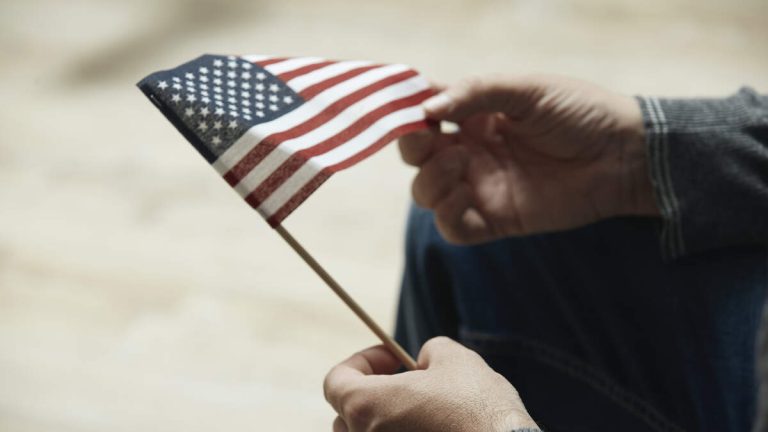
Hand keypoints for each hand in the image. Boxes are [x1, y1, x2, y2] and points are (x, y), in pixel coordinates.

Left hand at [323, 337, 537, 431]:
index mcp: (366, 408)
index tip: (391, 356)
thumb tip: (424, 362)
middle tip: (410, 381)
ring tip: (425, 410)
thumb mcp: (454, 359)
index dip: (361, 362)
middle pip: (348, 414)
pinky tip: (438, 430)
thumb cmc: (479, 410)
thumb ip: (428, 351)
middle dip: (374, 392)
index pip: (335, 382)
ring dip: (388, 420)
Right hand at [399, 75, 657, 243]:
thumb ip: (476, 93)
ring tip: (459, 165)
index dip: (410, 113)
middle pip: (417, 157)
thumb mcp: (528, 89)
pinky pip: (454, 228)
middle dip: (413, 147)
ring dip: (430, 179)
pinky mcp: (497, 220)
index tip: (412, 110)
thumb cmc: (580, 113)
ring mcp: (481, 187)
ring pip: (426, 193)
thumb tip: (427, 107)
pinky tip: (466, 194)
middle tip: (430, 138)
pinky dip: (447, 215)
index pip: (425, 117)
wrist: (622, 155)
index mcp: (475, 117)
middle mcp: (471, 152)